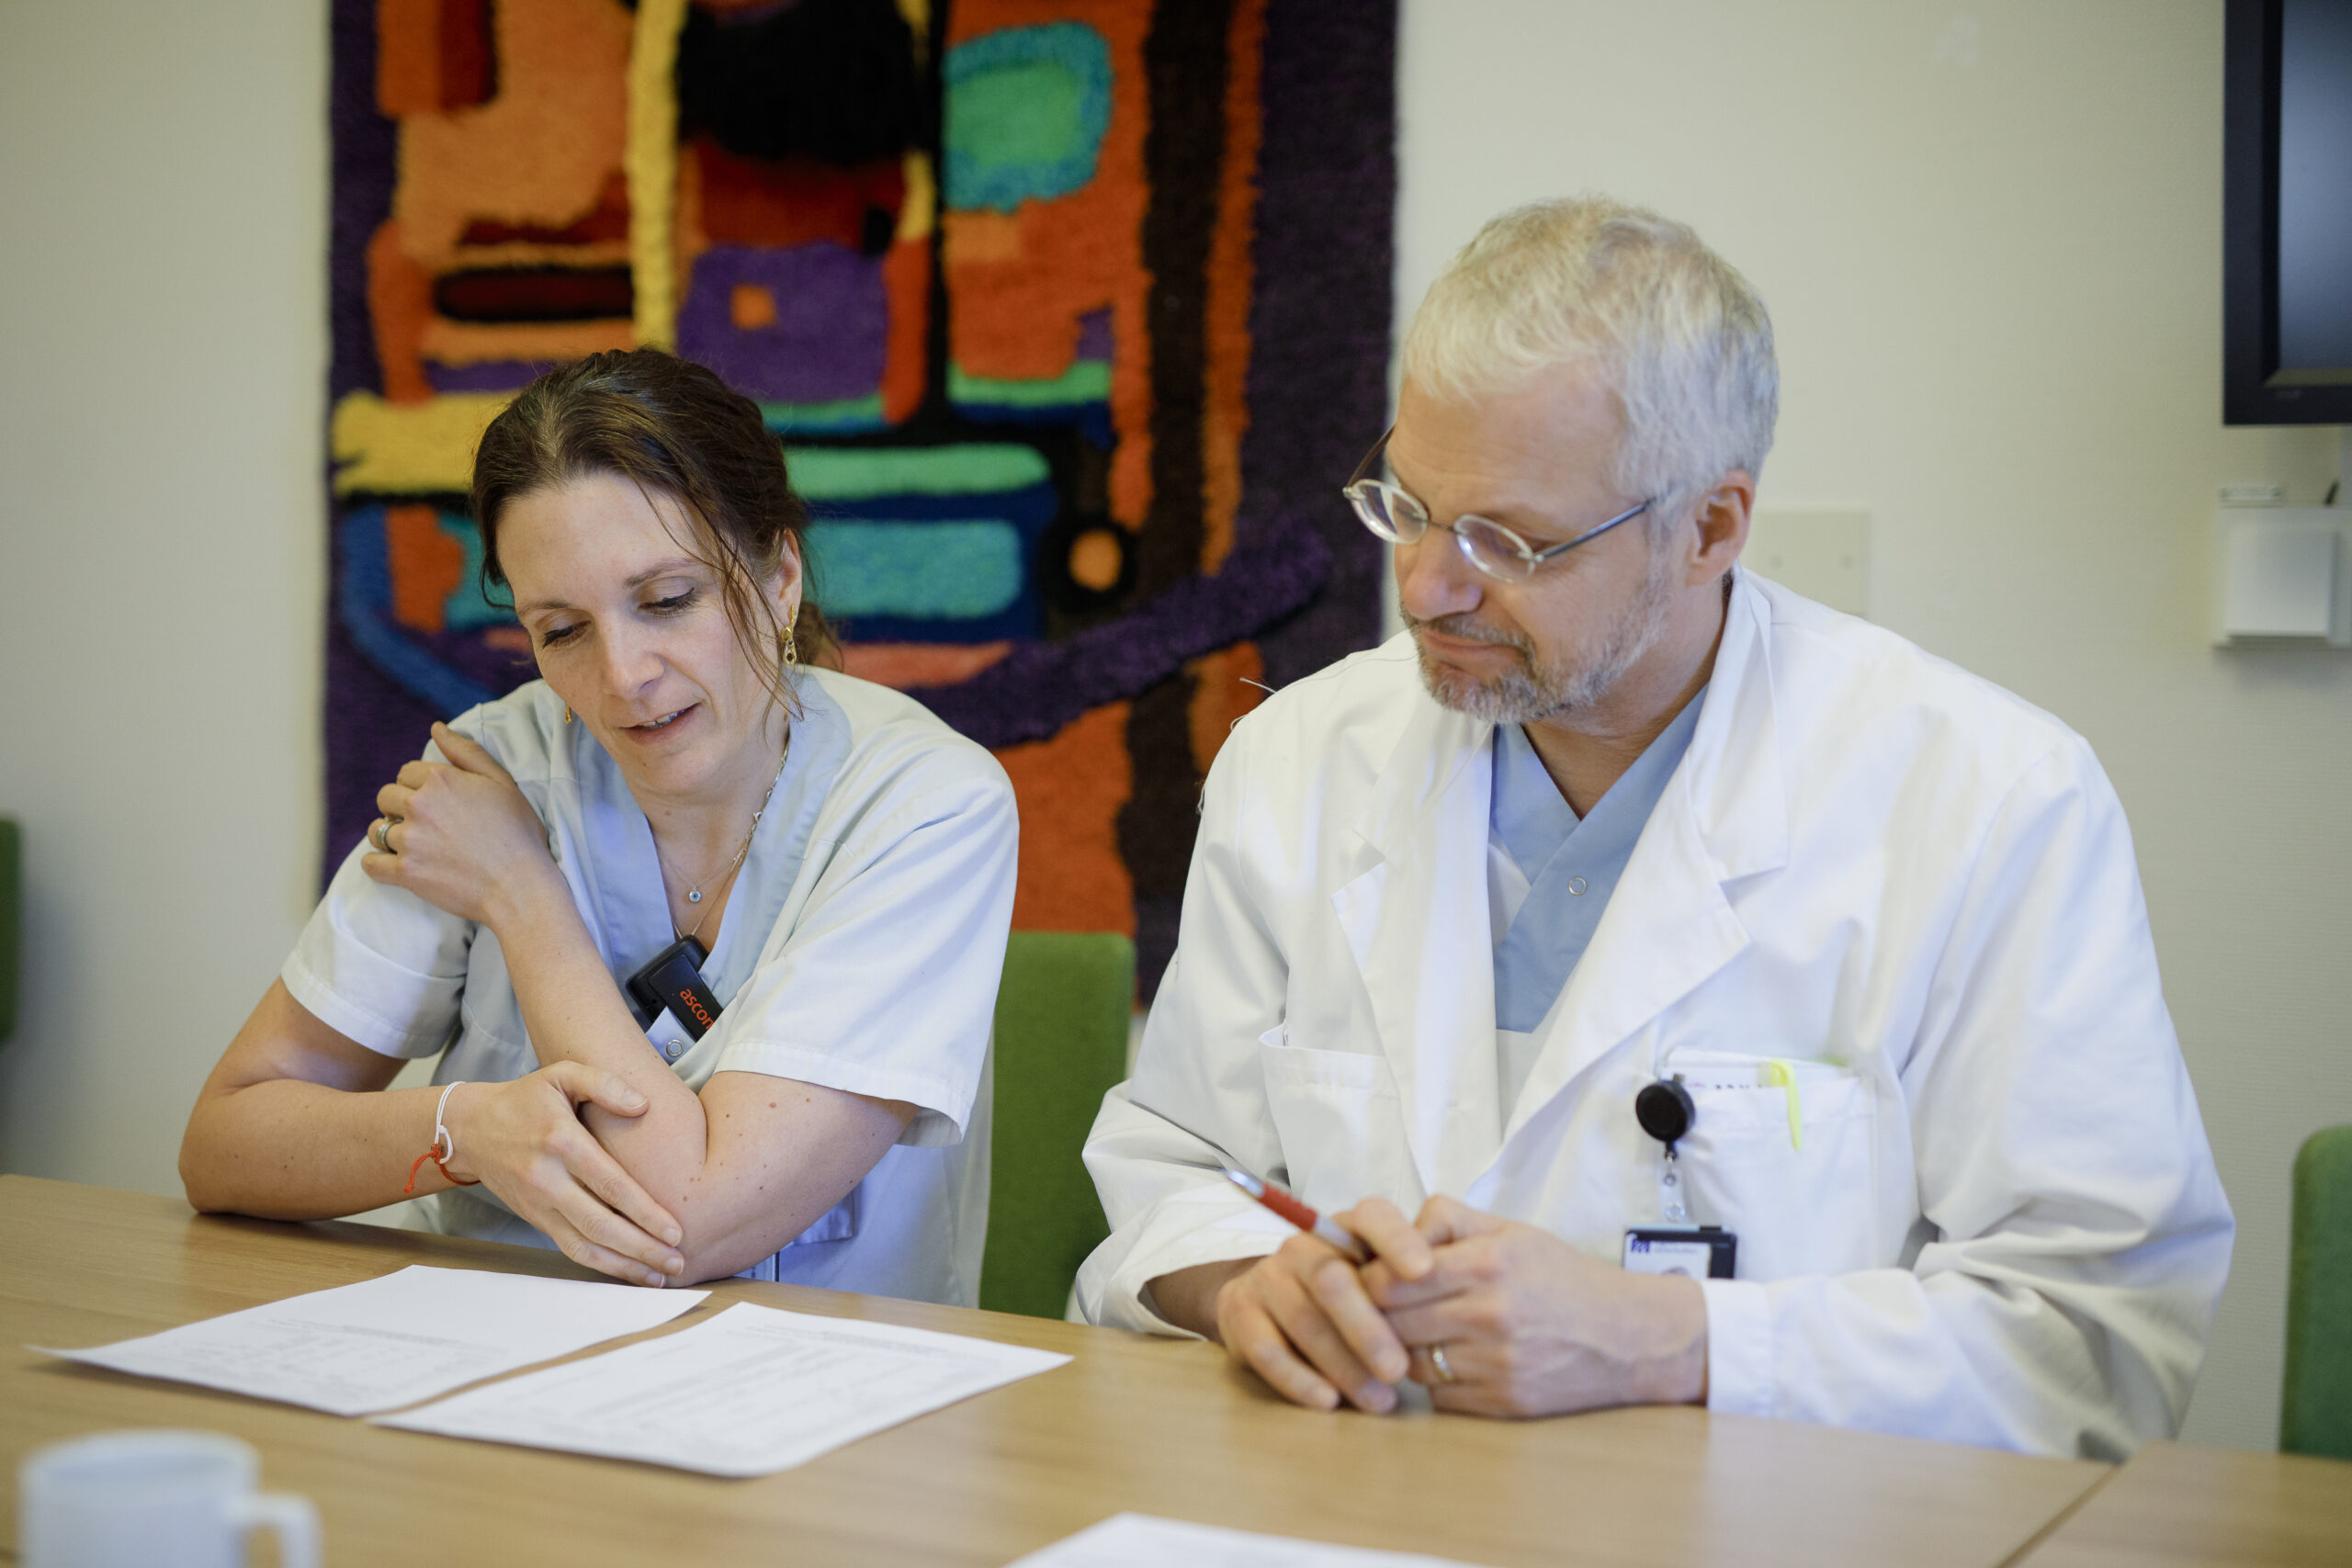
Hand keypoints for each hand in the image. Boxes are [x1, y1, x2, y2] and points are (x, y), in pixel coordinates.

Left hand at [364, 723, 562, 927]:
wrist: (520, 887)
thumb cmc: (518, 834)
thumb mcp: (502, 783)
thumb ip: (466, 752)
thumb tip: (436, 728)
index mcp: (441, 780)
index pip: (406, 772)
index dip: (418, 785)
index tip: (434, 802)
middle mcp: (419, 806)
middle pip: (386, 797)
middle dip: (399, 807)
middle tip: (424, 824)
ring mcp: (409, 840)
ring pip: (377, 830)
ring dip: (390, 835)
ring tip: (414, 846)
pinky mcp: (405, 872)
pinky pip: (371, 864)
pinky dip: (376, 864)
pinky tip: (392, 864)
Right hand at [439, 1064, 686, 1287]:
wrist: (472, 1129)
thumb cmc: (526, 1099)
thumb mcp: (562, 1074)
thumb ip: (604, 1083)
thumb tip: (643, 1105)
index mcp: (561, 1142)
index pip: (609, 1184)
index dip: (643, 1211)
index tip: (674, 1230)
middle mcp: (548, 1179)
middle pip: (599, 1224)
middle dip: (641, 1248)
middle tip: (677, 1262)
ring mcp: (539, 1204)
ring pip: (584, 1245)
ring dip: (623, 1265)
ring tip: (659, 1278)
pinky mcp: (535, 1219)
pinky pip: (569, 1248)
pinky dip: (600, 1264)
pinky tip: (628, 1271)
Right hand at [1208, 1197, 1436, 1412]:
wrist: (1271, 1309)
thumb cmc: (1353, 1299)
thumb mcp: (1382, 1282)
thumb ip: (1414, 1284)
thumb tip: (1456, 1297)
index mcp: (1346, 1228)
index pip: (1372, 1216)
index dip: (1397, 1239)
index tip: (1425, 1272)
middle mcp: (1302, 1246)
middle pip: (1332, 1278)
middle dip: (1368, 1328)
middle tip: (1399, 1371)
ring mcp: (1267, 1278)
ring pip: (1304, 1319)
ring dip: (1343, 1365)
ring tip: (1379, 1401)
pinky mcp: (1239, 1315)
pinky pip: (1266, 1350)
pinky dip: (1299, 1379)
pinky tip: (1329, 1402)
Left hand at [1360, 1195, 1707, 1416]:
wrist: (1630, 1337)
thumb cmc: (1562, 1277)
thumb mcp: (1510, 1230)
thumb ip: (1446, 1221)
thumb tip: (1383, 1231)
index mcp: (1488, 1263)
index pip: (1388, 1279)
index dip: (1366, 1281)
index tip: (1366, 1278)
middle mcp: (1490, 1314)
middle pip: (1389, 1323)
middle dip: (1373, 1316)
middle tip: (1371, 1309)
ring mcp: (1496, 1364)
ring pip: (1407, 1363)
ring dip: (1400, 1351)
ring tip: (1413, 1333)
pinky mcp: (1503, 1404)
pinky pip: (1438, 1395)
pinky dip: (1434, 1381)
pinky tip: (1450, 1362)